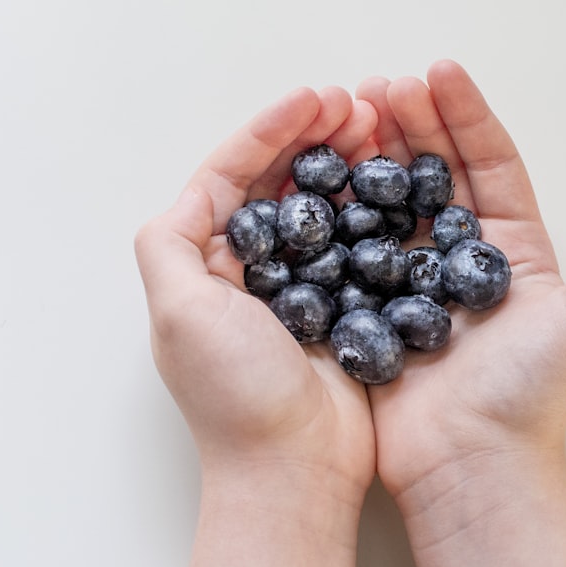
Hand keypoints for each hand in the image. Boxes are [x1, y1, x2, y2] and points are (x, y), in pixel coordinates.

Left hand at [134, 85, 377, 495]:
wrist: (297, 469)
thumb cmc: (236, 395)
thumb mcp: (180, 311)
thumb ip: (168, 243)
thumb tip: (191, 192)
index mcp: (203, 262)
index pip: (231, 174)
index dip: (270, 130)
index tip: (316, 97)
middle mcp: (247, 268)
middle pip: (279, 181)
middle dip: (314, 137)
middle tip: (359, 106)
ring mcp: (298, 286)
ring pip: (321, 205)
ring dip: (346, 163)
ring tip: (381, 129)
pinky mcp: (341, 305)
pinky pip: (357, 241)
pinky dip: (374, 207)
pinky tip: (397, 182)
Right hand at [356, 60, 565, 501]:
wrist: (470, 463)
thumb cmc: (531, 393)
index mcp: (511, 248)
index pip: (489, 163)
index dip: (464, 114)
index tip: (437, 70)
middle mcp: (460, 257)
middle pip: (434, 173)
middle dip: (409, 123)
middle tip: (378, 86)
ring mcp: (410, 279)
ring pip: (389, 200)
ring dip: (370, 155)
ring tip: (345, 114)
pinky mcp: (370, 305)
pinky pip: (351, 246)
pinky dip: (336, 208)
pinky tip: (317, 173)